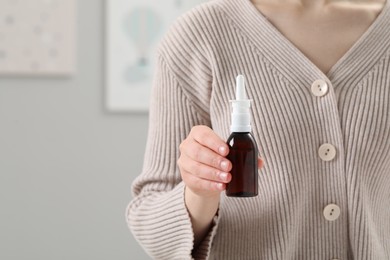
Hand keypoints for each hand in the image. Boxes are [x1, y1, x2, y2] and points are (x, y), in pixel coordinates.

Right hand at [178, 125, 263, 245]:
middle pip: (198, 152)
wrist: (205, 174)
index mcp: (197, 134)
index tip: (226, 151)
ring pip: (197, 168)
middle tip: (229, 167)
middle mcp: (187, 146)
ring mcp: (184, 162)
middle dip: (215, 160)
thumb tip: (260, 162)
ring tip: (227, 178)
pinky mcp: (186, 177)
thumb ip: (243, 153)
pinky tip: (221, 186)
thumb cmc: (218, 156)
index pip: (203, 135)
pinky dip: (210, 184)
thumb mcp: (227, 151)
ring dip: (213, 173)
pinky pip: (197, 181)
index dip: (214, 142)